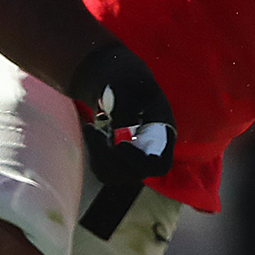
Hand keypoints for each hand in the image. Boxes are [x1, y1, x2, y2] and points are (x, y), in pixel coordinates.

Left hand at [68, 41, 176, 186]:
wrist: (114, 80)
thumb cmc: (126, 79)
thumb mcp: (128, 88)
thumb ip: (126, 111)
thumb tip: (118, 136)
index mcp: (164, 134)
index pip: (158, 164)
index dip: (139, 162)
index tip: (118, 144)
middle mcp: (152, 151)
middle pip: (135, 174)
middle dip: (110, 157)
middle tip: (94, 131)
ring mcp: (134, 158)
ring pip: (116, 176)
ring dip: (98, 156)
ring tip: (90, 128)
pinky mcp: (117, 160)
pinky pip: (103, 170)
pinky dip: (94, 155)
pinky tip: (91, 133)